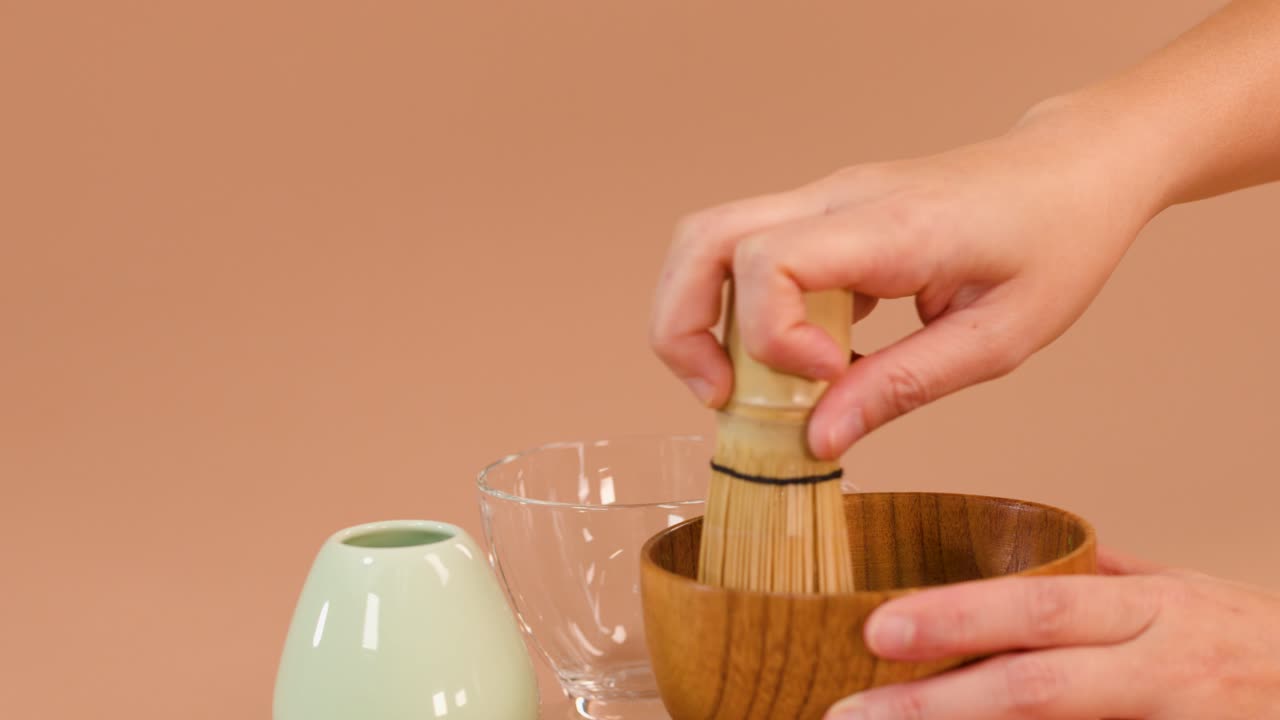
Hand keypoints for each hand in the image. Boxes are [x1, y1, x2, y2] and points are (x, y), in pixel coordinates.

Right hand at [649, 103, 1168, 459]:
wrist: (1076, 170)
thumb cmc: (1057, 244)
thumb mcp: (1001, 337)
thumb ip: (904, 386)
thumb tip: (818, 440)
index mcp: (891, 225)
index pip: (769, 258)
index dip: (771, 335)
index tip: (824, 379)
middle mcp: (839, 199)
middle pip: (703, 238)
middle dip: (681, 326)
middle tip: (717, 397)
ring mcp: (826, 200)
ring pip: (709, 239)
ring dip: (698, 316)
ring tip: (737, 387)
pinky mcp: (827, 216)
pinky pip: (749, 253)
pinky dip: (742, 312)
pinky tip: (797, 362)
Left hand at [824, 548, 1279, 718]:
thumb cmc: (1261, 648)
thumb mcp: (1190, 597)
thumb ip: (1106, 583)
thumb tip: (1023, 556)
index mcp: (1155, 612)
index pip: (1040, 606)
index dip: (958, 617)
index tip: (878, 626)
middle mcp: (1164, 669)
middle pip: (1035, 686)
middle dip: (935, 705)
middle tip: (849, 710)